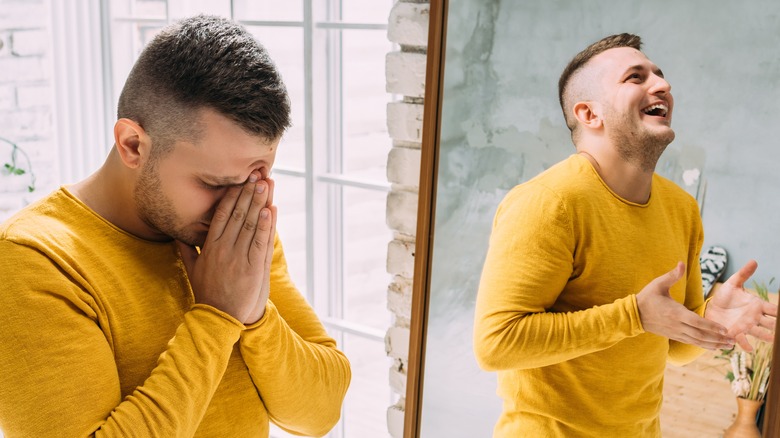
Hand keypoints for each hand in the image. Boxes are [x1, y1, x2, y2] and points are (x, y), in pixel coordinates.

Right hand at [176, 171, 275, 323]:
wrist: (219, 318)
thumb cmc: (208, 294)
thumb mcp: (193, 271)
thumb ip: (187, 251)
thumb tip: (177, 235)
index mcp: (210, 247)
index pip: (221, 215)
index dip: (231, 196)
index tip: (239, 180)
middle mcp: (223, 249)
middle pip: (236, 214)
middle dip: (247, 192)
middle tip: (256, 173)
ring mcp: (238, 258)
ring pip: (249, 224)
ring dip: (258, 202)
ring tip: (265, 183)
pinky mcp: (253, 268)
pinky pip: (260, 242)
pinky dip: (265, 225)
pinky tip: (270, 209)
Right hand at [636, 262, 733, 349]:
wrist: (634, 314)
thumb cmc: (647, 297)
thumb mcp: (658, 284)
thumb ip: (672, 275)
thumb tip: (682, 263)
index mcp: (675, 313)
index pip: (697, 322)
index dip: (712, 327)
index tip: (725, 330)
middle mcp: (677, 325)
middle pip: (700, 335)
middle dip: (717, 339)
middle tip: (732, 341)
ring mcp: (675, 332)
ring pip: (697, 341)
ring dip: (713, 344)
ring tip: (727, 346)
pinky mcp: (674, 336)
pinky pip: (691, 342)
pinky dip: (703, 345)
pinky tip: (713, 346)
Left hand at [705, 260, 776, 351]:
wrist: (711, 308)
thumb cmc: (725, 296)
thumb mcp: (733, 284)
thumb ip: (743, 274)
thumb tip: (753, 261)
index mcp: (757, 305)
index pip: (774, 310)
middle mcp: (755, 318)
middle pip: (771, 324)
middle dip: (777, 327)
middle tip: (779, 330)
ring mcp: (747, 327)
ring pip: (760, 333)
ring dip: (766, 337)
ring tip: (771, 339)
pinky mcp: (735, 333)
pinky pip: (743, 340)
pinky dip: (745, 345)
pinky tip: (749, 349)